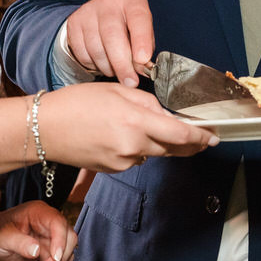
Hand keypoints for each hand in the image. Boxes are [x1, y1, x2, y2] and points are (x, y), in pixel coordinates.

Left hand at [0, 201, 77, 260]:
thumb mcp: (1, 237)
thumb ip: (18, 242)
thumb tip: (37, 251)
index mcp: (39, 213)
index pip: (59, 223)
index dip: (61, 241)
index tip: (54, 259)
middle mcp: (48, 225)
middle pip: (70, 239)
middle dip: (57, 260)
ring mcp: (50, 239)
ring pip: (66, 255)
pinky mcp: (49, 253)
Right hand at [36, 83, 217, 172]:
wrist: (46, 128)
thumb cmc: (78, 102)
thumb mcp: (116, 90)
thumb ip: (147, 102)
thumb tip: (166, 115)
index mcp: (136, 120)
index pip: (181, 135)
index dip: (201, 137)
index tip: (213, 137)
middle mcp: (133, 145)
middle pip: (172, 149)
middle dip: (189, 145)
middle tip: (200, 139)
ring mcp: (123, 161)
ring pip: (152, 153)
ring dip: (156, 143)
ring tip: (134, 124)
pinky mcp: (113, 169)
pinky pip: (135, 158)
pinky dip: (135, 148)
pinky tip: (116, 135)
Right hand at [63, 0, 154, 85]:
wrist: (101, 16)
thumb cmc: (128, 28)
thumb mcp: (142, 33)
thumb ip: (145, 49)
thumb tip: (143, 70)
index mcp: (132, 0)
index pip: (138, 18)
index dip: (141, 40)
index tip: (143, 60)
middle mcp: (109, 1)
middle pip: (113, 36)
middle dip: (122, 63)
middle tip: (130, 81)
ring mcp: (88, 11)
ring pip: (96, 48)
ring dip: (108, 67)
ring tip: (116, 71)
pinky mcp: (74, 23)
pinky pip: (83, 53)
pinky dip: (93, 64)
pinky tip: (102, 62)